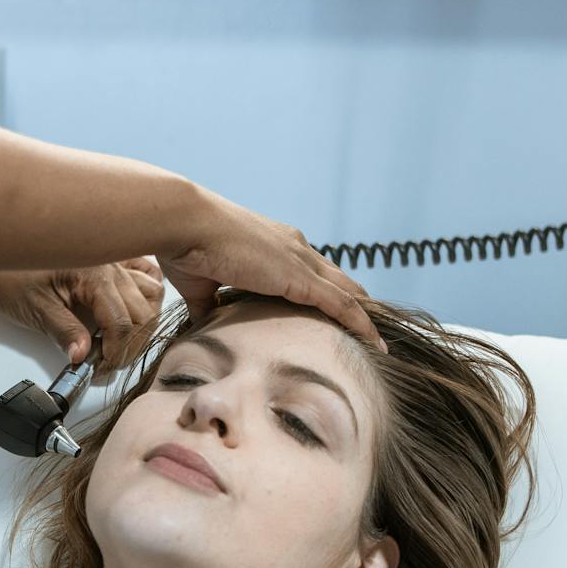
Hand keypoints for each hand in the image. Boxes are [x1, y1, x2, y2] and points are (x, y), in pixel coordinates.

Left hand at [0, 259, 164, 376]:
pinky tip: (133, 309)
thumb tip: (84, 358)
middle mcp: (111, 263)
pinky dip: (147, 295)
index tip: (103, 369)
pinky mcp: (111, 260)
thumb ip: (64, 333)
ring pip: (151, 296)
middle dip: (131, 344)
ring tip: (121, 341)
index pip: (123, 323)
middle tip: (110, 363)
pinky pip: (146, 275)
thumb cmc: (11, 276)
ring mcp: (114, 260)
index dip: (117, 353)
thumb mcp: (36, 310)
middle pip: (144, 313)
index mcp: (94, 274)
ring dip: (143, 323)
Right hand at [158, 188, 382, 350]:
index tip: (343, 317)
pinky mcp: (300, 276)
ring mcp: (301, 260)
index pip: (315, 272)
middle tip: (373, 331)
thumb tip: (207, 326)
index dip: (331, 294)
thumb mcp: (202, 284)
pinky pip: (342, 304)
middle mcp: (296, 248)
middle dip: (358, 305)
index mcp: (276, 247)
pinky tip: (375, 343)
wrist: (185, 224)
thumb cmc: (187, 248)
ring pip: (349, 292)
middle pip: (340, 280)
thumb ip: (210, 306)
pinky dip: (361, 324)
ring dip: (366, 317)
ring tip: (382, 342)